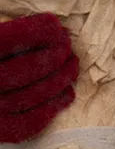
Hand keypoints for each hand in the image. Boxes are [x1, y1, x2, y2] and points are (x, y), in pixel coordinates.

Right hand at [0, 14, 78, 143]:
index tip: (56, 25)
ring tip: (72, 67)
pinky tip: (65, 96)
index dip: (41, 30)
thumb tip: (48, 27)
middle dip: (57, 54)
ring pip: (33, 95)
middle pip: (30, 68)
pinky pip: (27, 123)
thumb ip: (8, 36)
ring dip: (61, 80)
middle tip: (67, 46)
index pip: (12, 39)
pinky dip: (51, 109)